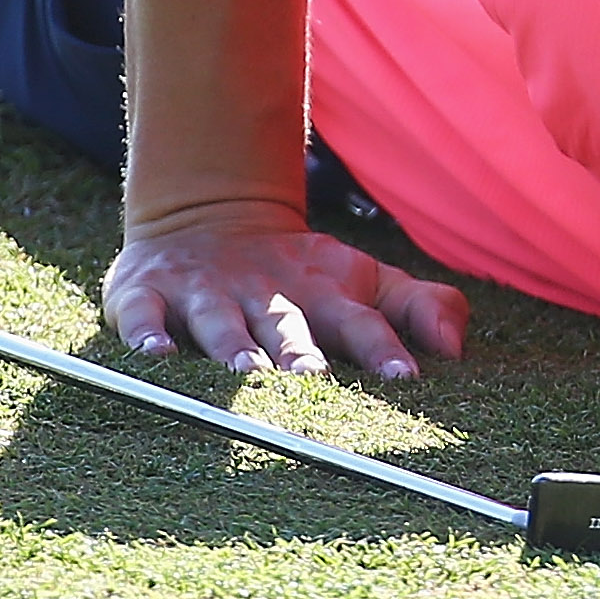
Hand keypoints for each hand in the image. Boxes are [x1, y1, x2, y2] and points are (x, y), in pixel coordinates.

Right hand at [102, 198, 467, 379]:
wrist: (206, 218)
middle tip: (315, 380)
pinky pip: (143, 313)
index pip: (361, 321)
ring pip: (220, 321)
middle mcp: (266, 293)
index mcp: (324, 293)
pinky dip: (146, 333)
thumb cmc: (299, 274)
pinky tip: (155, 355)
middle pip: (288, 324)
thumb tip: (456, 348)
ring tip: (245, 371)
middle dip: (301, 352)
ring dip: (231, 345)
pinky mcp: (148, 291)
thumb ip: (419, 307)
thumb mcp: (364, 281)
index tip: (408, 377)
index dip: (384, 347)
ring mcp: (207, 291)